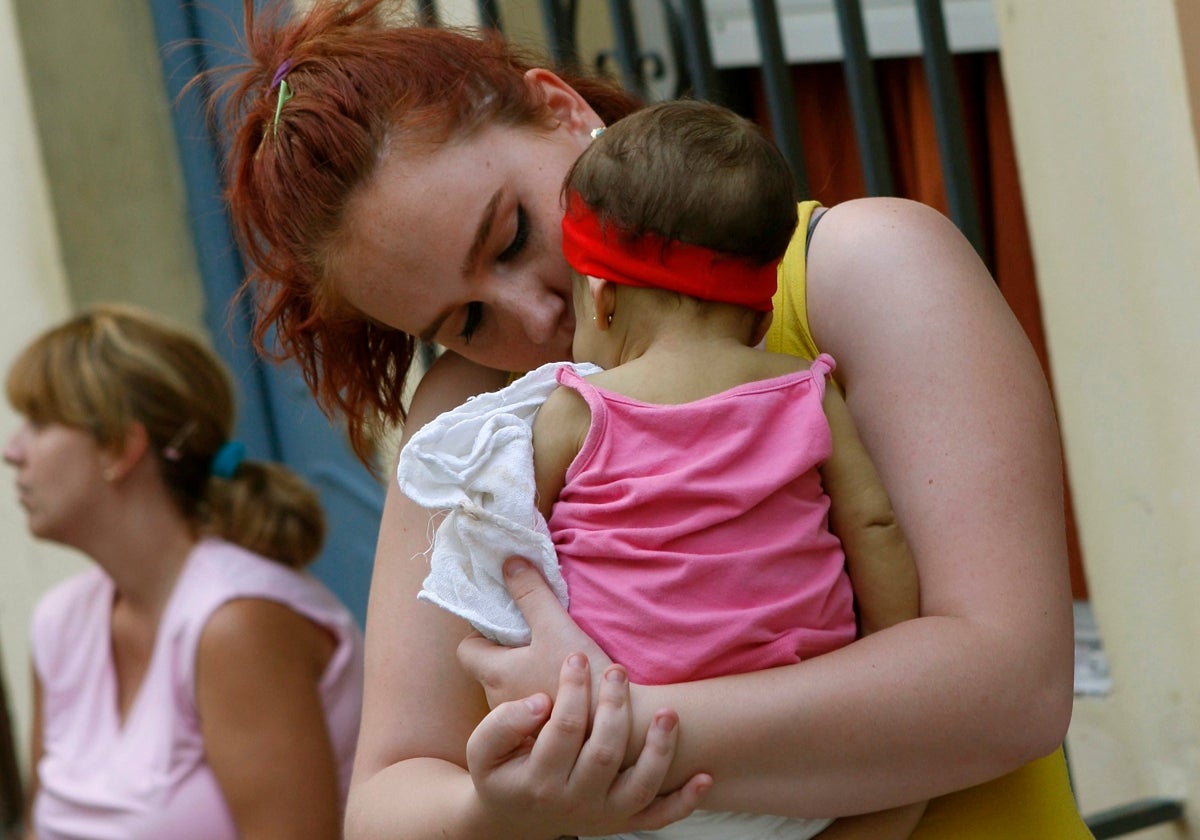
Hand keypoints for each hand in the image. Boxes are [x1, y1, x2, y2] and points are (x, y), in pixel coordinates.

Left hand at [459, 557, 614, 708]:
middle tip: (533, 636)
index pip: (466, 650)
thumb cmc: (582, 673)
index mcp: (495, 674)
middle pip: (489, 668)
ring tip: (553, 658)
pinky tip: (563, 684)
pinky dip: (539, 692)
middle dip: (505, 651)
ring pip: (510, 688)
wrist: (619, 722)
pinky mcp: (540, 733)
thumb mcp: (555, 625)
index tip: (506, 624)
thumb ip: (530, 593)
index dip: (480, 634)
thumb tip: (509, 562)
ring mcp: (520, 721)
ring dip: (524, 673)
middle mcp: (498, 701)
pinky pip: (529, 707)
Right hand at [465, 653, 711, 837]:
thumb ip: (503, 722)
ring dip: (659, 750)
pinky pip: (659, 817)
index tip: (576, 659)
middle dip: (615, 707)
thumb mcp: (482, 749)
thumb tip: (540, 701)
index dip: (573, 690)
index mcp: (539, 781)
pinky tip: (704, 777)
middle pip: (604, 753)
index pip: (563, 729)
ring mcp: (604, 815)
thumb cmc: (500, 771)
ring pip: (639, 786)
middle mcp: (575, 802)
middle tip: (617, 670)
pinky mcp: (624, 820)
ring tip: (670, 712)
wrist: (513, 818)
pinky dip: (684, 800)